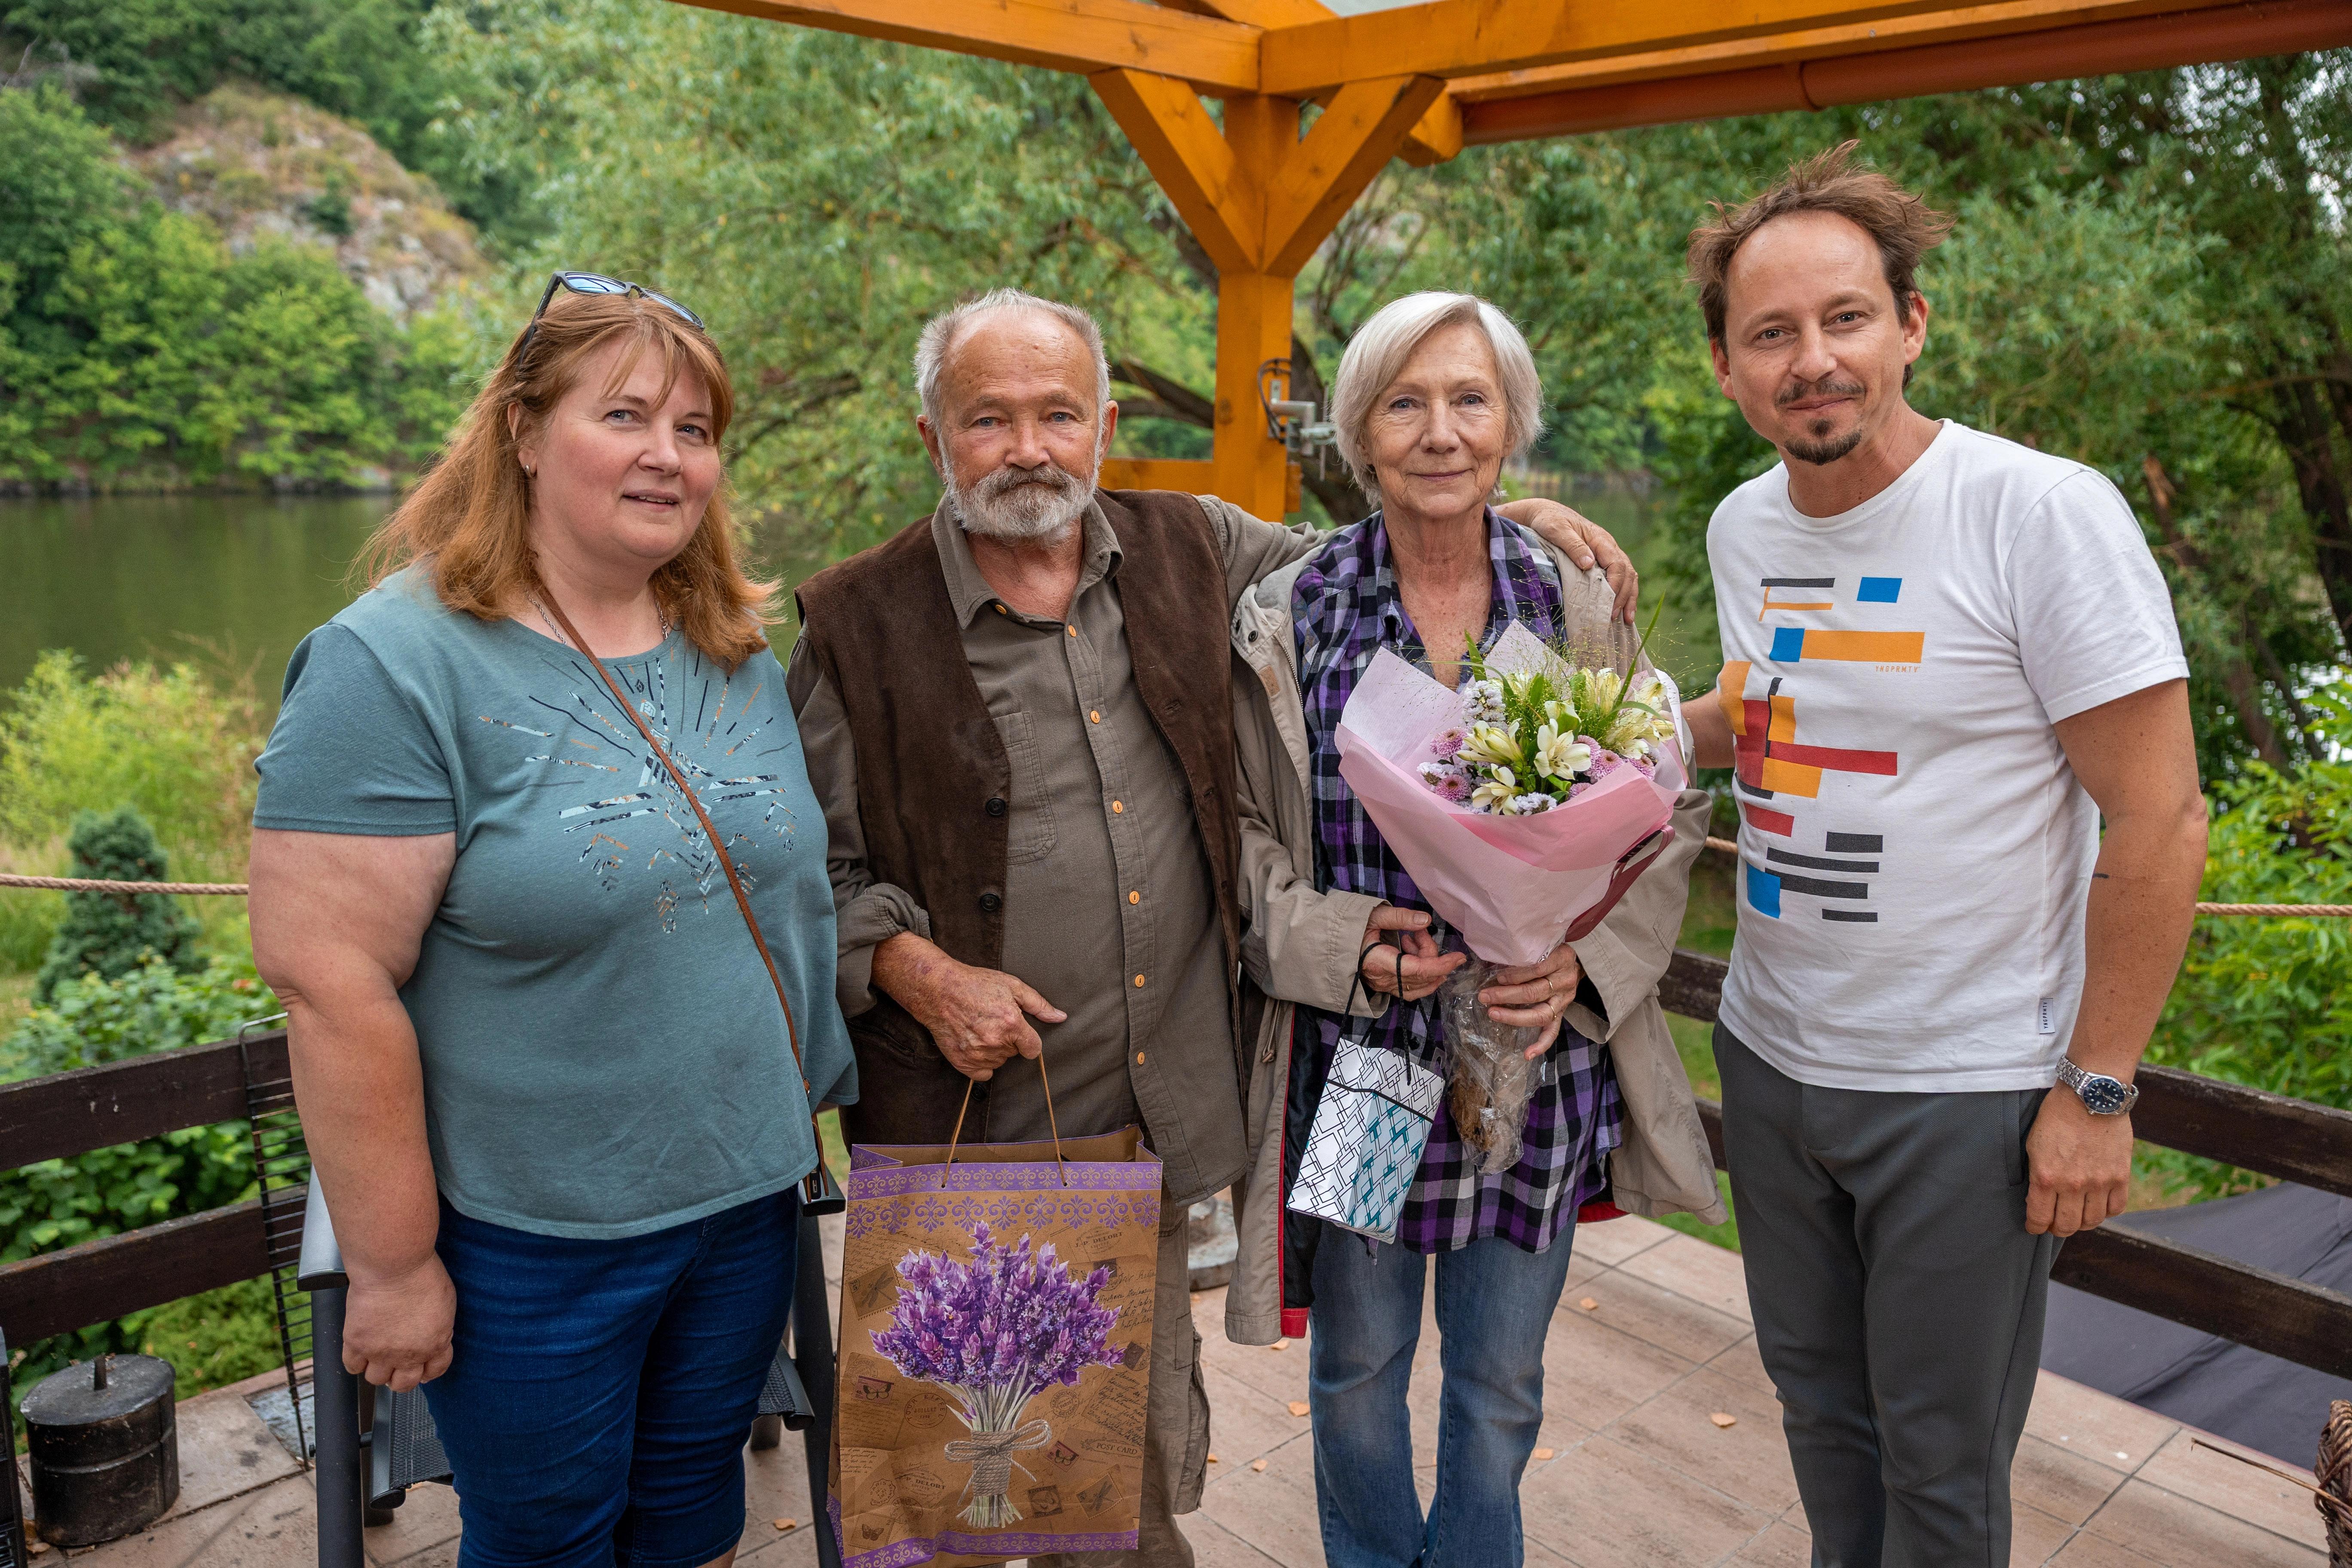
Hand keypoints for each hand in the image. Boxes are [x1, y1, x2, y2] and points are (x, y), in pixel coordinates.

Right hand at [344, 1254, 455, 1391]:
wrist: (393, 1267)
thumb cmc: (422, 1275)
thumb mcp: (446, 1303)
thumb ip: (439, 1326)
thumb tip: (432, 1335)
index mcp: (435, 1344)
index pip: (435, 1371)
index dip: (427, 1371)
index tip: (422, 1369)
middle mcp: (408, 1355)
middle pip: (403, 1384)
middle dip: (400, 1377)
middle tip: (395, 1366)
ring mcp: (380, 1352)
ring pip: (375, 1380)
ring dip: (376, 1370)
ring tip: (376, 1356)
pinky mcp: (356, 1344)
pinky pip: (351, 1366)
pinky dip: (355, 1361)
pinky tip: (359, 1351)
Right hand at [873, 932, 1065, 1080]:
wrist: (938, 989)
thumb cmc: (975, 984)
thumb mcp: (1012, 985)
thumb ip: (1038, 1004)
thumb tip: (1061, 1017)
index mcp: (1011, 1024)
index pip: (1033, 1049)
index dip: (1027, 1039)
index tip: (1017, 1030)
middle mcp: (995, 1042)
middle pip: (1014, 1053)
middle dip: (1009, 1040)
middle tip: (992, 1021)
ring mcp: (978, 1054)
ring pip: (999, 1062)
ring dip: (994, 1050)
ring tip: (980, 1028)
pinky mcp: (962, 1063)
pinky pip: (983, 1074)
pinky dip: (981, 1063)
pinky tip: (974, 1044)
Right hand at [1359, 906, 1466, 1002]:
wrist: (1330, 942)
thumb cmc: (1349, 927)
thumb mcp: (1372, 915)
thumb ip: (1399, 917)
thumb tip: (1426, 920)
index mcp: (1378, 961)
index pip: (1418, 970)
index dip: (1441, 964)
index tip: (1459, 956)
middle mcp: (1382, 979)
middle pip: (1422, 975)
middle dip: (1430, 952)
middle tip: (1418, 931)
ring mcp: (1384, 986)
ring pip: (1420, 983)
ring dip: (1426, 961)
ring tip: (1412, 939)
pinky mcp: (1386, 987)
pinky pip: (1412, 988)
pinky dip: (1422, 974)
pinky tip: (1415, 955)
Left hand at [1478, 943, 1582, 1058]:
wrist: (1577, 960)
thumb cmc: (1551, 951)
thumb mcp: (1541, 945)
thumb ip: (1522, 953)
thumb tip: (1490, 962)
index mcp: (1561, 959)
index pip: (1536, 968)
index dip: (1515, 974)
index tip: (1497, 976)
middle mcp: (1565, 981)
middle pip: (1534, 992)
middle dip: (1506, 995)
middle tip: (1484, 996)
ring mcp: (1564, 1000)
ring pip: (1540, 1013)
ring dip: (1514, 1016)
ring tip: (1493, 1013)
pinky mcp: (1562, 1013)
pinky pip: (1553, 1032)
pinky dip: (1541, 1044)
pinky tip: (1527, 1054)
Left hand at [1493, 498, 1638, 623]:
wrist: (1543, 514)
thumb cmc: (1549, 521)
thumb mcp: (1556, 530)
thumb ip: (1573, 545)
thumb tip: (1589, 564)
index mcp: (1601, 540)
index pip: (1617, 564)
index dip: (1616, 584)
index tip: (1608, 602)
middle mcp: (1608, 547)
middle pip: (1626, 573)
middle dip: (1623, 596)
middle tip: (1612, 617)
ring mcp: (1606, 555)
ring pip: (1627, 577)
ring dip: (1628, 598)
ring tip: (1626, 620)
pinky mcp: (1601, 562)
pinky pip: (1619, 578)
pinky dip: (1622, 594)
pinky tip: (1621, 610)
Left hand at [2024, 1089, 2133, 1235]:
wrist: (2089, 1096)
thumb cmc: (2056, 1117)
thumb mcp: (2034, 1145)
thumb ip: (2038, 1175)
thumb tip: (2039, 1198)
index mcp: (2046, 1177)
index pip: (2039, 1218)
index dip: (2035, 1227)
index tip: (2035, 1227)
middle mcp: (2073, 1185)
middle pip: (2067, 1226)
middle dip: (2058, 1229)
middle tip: (2055, 1224)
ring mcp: (2099, 1182)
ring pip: (2092, 1221)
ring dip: (2082, 1222)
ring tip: (2076, 1215)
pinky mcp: (2120, 1176)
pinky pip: (2115, 1208)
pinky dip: (2106, 1211)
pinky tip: (2098, 1204)